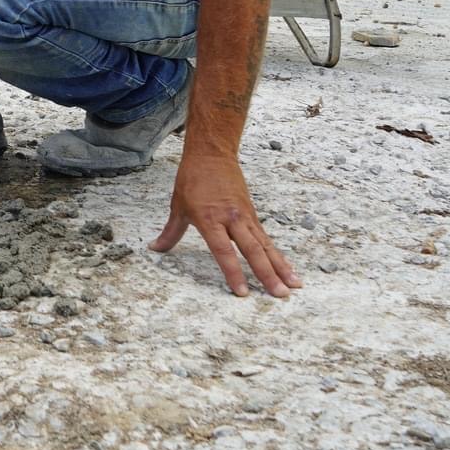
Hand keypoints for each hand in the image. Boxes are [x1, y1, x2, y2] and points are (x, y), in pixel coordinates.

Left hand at [149, 151, 301, 298]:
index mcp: (210, 220)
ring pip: (266, 246)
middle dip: (267, 274)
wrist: (212, 154)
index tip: (242, 292)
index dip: (232, 272)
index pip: (223, 251)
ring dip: (281, 267)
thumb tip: (155, 248)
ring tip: (294, 286)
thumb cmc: (192, 180)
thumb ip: (171, 233)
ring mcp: (245, 217)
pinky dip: (278, 255)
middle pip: (252, 250)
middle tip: (280, 295)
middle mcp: (232, 219)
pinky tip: (289, 269)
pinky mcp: (253, 215)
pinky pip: (267, 239)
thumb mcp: (178, 206)